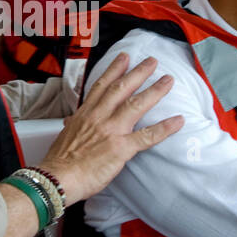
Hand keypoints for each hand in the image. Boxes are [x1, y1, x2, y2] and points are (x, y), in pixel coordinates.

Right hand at [36, 52, 182, 202]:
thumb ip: (73, 126)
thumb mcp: (64, 136)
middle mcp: (99, 117)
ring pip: (136, 105)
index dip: (114, 70)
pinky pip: (147, 136)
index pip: (101, 86)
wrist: (58, 177)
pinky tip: (177, 121)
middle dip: (139, 73)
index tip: (124, 58)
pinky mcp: (121, 148)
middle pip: (122, 88)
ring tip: (168, 80)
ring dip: (155, 91)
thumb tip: (71, 122)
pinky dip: (164, 128)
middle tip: (152, 61)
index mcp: (85, 114)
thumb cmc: (60, 161)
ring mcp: (112, 131)